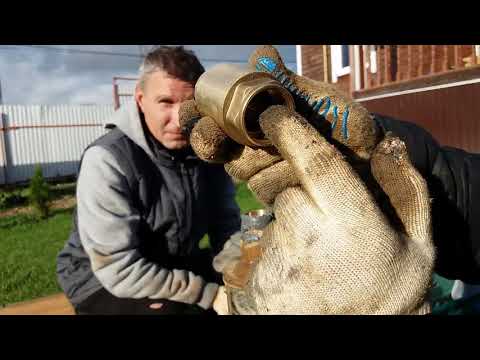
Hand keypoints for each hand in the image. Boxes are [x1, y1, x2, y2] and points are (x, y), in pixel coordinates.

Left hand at [188, 104, 434, 313]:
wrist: (349, 337)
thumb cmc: (386, 294)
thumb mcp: (418, 249)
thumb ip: (408, 194)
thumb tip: (391, 147)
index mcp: (352, 225)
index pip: (316, 163)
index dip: (292, 132)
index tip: (274, 115)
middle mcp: (308, 237)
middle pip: (291, 189)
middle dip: (304, 192)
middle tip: (328, 220)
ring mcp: (279, 259)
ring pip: (280, 216)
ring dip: (297, 222)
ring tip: (323, 252)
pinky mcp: (259, 277)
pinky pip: (270, 242)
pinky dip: (285, 245)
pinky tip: (306, 266)